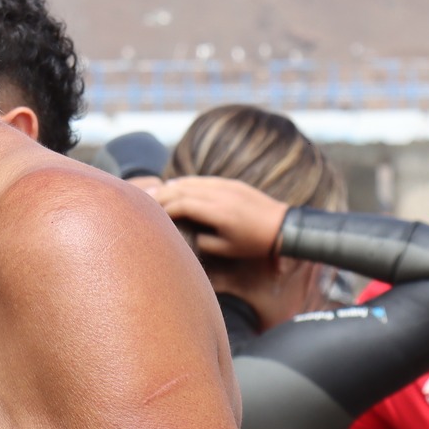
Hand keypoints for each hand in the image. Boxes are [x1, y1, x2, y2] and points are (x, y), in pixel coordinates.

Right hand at [151, 177, 287, 259]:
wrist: (283, 226)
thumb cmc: (254, 244)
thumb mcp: (226, 249)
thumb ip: (201, 241)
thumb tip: (183, 234)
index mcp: (218, 212)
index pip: (181, 205)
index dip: (164, 210)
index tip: (152, 217)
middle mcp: (220, 195)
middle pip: (182, 189)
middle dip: (162, 195)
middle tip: (145, 202)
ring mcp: (226, 185)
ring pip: (191, 181)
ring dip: (172, 186)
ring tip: (157, 193)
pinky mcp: (231, 183)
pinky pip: (203, 179)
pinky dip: (187, 182)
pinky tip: (177, 186)